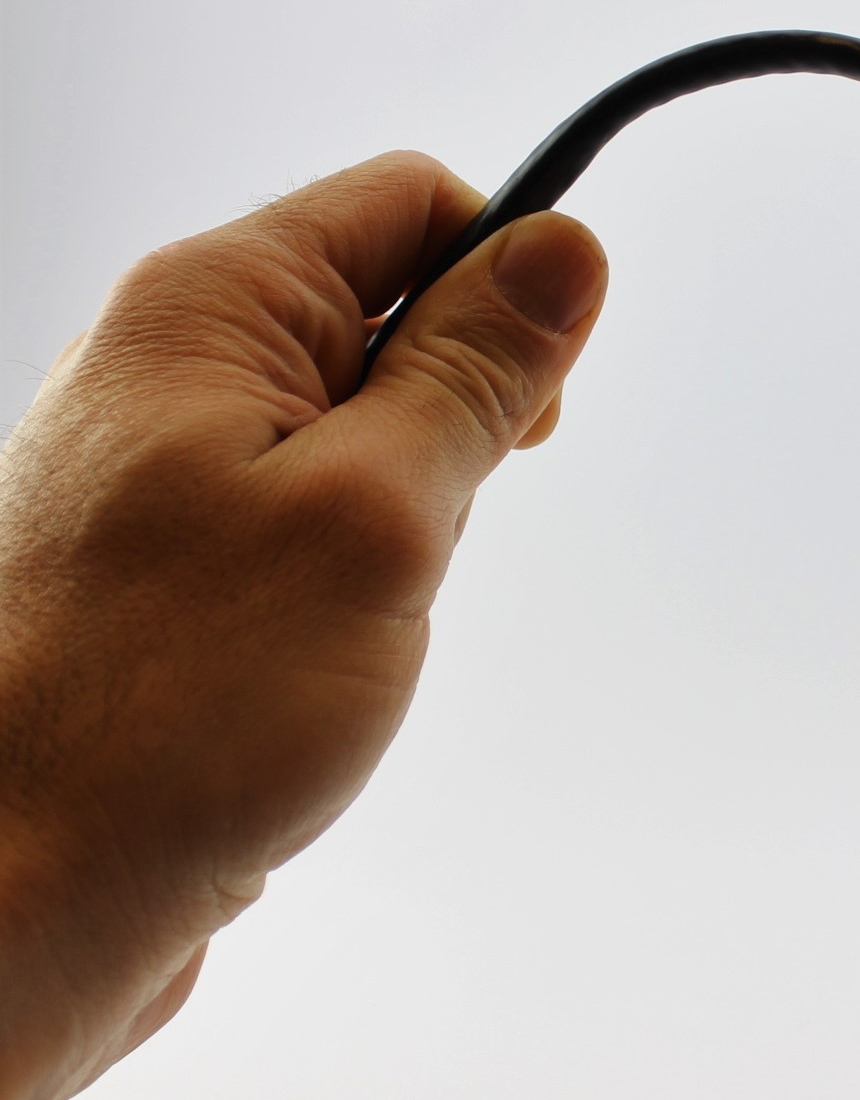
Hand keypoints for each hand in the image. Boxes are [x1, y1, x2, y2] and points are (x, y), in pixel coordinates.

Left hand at [0, 152, 606, 1099]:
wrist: (18, 896)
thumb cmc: (174, 710)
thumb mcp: (377, 512)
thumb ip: (477, 370)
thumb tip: (564, 249)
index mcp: (210, 306)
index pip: (410, 204)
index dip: (506, 277)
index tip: (539, 397)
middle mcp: (180, 363)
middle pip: (391, 305)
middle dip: (463, 402)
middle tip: (443, 516)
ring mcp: (177, 462)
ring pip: (366, 416)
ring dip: (419, 492)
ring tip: (373, 595)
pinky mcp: (189, 552)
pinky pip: (322, 500)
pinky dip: (371, 552)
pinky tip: (342, 638)